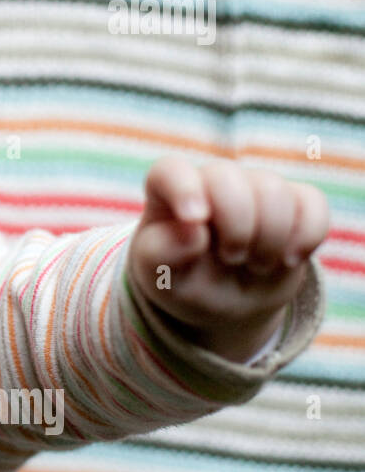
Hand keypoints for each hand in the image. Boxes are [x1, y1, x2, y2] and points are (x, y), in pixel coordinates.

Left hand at [126, 156, 329, 363]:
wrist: (222, 300)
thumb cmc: (181, 279)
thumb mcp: (159, 275)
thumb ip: (161, 253)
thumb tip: (191, 233)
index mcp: (169, 192)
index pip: (172, 171)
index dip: (184, 189)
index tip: (195, 220)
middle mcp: (213, 181)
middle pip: (230, 178)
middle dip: (235, 227)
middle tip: (230, 259)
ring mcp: (256, 188)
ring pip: (273, 190)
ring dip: (269, 238)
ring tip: (254, 265)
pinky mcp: (295, 204)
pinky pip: (312, 203)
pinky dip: (307, 236)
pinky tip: (289, 261)